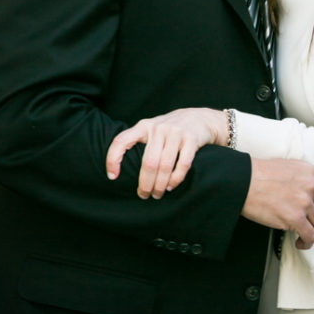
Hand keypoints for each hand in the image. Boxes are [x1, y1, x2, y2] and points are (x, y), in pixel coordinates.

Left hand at [105, 108, 226, 198]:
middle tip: (144, 196)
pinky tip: (171, 186)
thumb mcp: (152, 129)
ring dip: (160, 185)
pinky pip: (182, 164)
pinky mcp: (191, 139)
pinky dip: (176, 179)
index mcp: (144, 126)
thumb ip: (139, 141)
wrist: (200, 118)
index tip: (112, 177)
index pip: (122, 140)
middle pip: (148, 162)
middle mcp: (159, 128)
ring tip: (157, 194)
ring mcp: (176, 132)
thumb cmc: (170, 129)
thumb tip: (120, 170)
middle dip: (145, 184)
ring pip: (165, 166)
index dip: (113, 159)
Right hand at [242, 158, 313, 249]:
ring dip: (313, 234)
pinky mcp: (295, 218)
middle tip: (308, 227)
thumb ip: (301, 178)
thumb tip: (307, 195)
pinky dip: (306, 243)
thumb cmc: (258, 175)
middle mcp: (311, 186)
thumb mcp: (286, 167)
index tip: (309, 215)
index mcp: (310, 172)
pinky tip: (299, 243)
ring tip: (303, 238)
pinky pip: (310, 236)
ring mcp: (304, 202)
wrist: (242, 181)